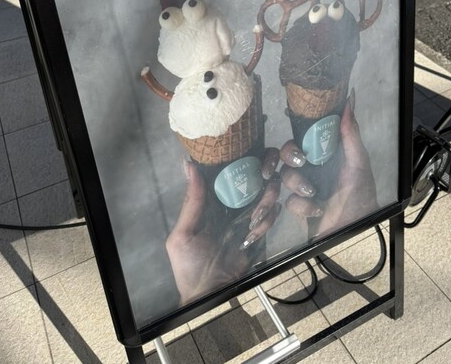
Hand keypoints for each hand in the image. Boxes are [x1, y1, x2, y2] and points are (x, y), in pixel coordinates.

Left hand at [166, 160, 280, 304]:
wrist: (207, 297)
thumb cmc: (188, 266)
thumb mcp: (183, 235)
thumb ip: (191, 202)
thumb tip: (188, 165)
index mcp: (208, 205)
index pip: (224, 178)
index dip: (237, 165)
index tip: (248, 152)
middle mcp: (227, 209)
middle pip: (248, 187)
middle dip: (259, 180)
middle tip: (267, 176)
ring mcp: (242, 222)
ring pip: (261, 200)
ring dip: (267, 198)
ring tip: (265, 201)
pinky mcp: (255, 236)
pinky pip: (267, 221)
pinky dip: (267, 220)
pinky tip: (260, 225)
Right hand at [280, 92, 377, 235]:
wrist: (356, 228)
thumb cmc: (360, 193)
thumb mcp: (358, 163)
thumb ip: (350, 134)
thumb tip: (349, 101)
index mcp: (325, 154)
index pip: (305, 135)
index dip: (296, 130)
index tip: (291, 123)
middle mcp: (312, 167)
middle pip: (288, 152)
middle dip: (290, 154)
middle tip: (300, 160)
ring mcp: (304, 186)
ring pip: (286, 175)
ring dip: (297, 183)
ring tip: (313, 192)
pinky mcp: (299, 206)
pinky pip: (289, 199)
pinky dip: (303, 205)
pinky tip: (317, 209)